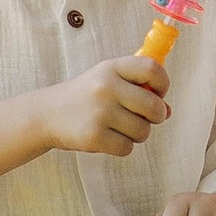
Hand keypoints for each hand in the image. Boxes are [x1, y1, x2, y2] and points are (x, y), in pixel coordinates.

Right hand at [45, 54, 170, 161]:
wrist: (47, 114)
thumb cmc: (86, 96)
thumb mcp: (108, 79)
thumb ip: (139, 88)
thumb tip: (168, 111)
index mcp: (112, 67)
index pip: (152, 69)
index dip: (163, 84)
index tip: (158, 93)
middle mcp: (106, 87)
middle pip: (154, 106)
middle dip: (157, 116)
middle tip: (146, 117)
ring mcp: (99, 113)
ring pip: (143, 130)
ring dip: (138, 133)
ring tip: (121, 127)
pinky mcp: (94, 136)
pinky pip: (127, 147)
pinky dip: (122, 146)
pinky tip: (109, 137)